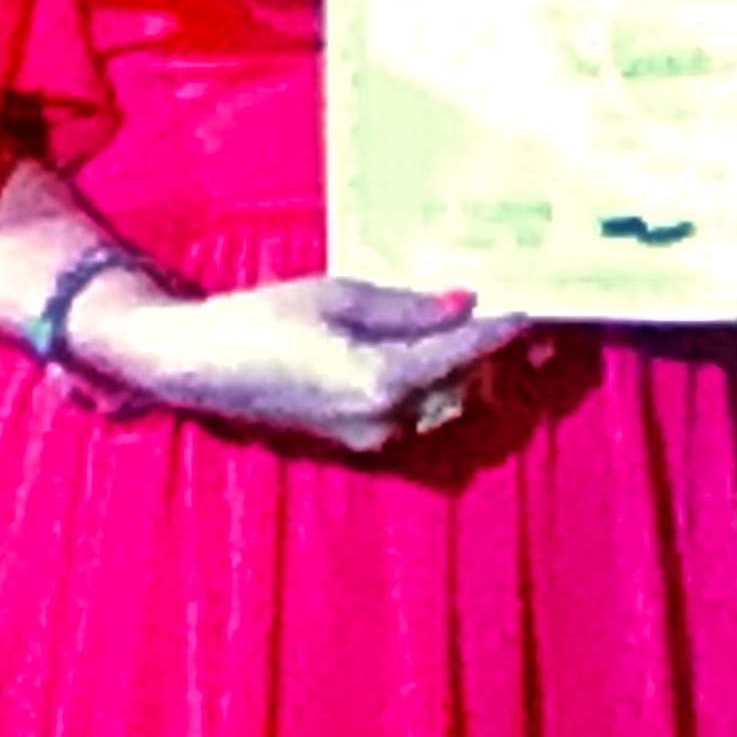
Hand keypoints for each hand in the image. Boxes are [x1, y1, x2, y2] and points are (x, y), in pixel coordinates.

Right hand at [91, 275, 530, 451]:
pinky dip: (435, 381)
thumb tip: (464, 303)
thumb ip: (405, 308)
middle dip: (493, 349)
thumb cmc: (263, 319)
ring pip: (443, 400)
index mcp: (382, 379)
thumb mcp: (337, 296)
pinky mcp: (358, 440)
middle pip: (463, 382)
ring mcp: (372, 437)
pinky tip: (437, 348)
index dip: (503, 329)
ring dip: (467, 367)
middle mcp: (385, 419)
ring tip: (490, 326)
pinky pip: (415, 410)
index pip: (464, 353)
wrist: (202, 367)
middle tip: (526, 312)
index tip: (534, 307)